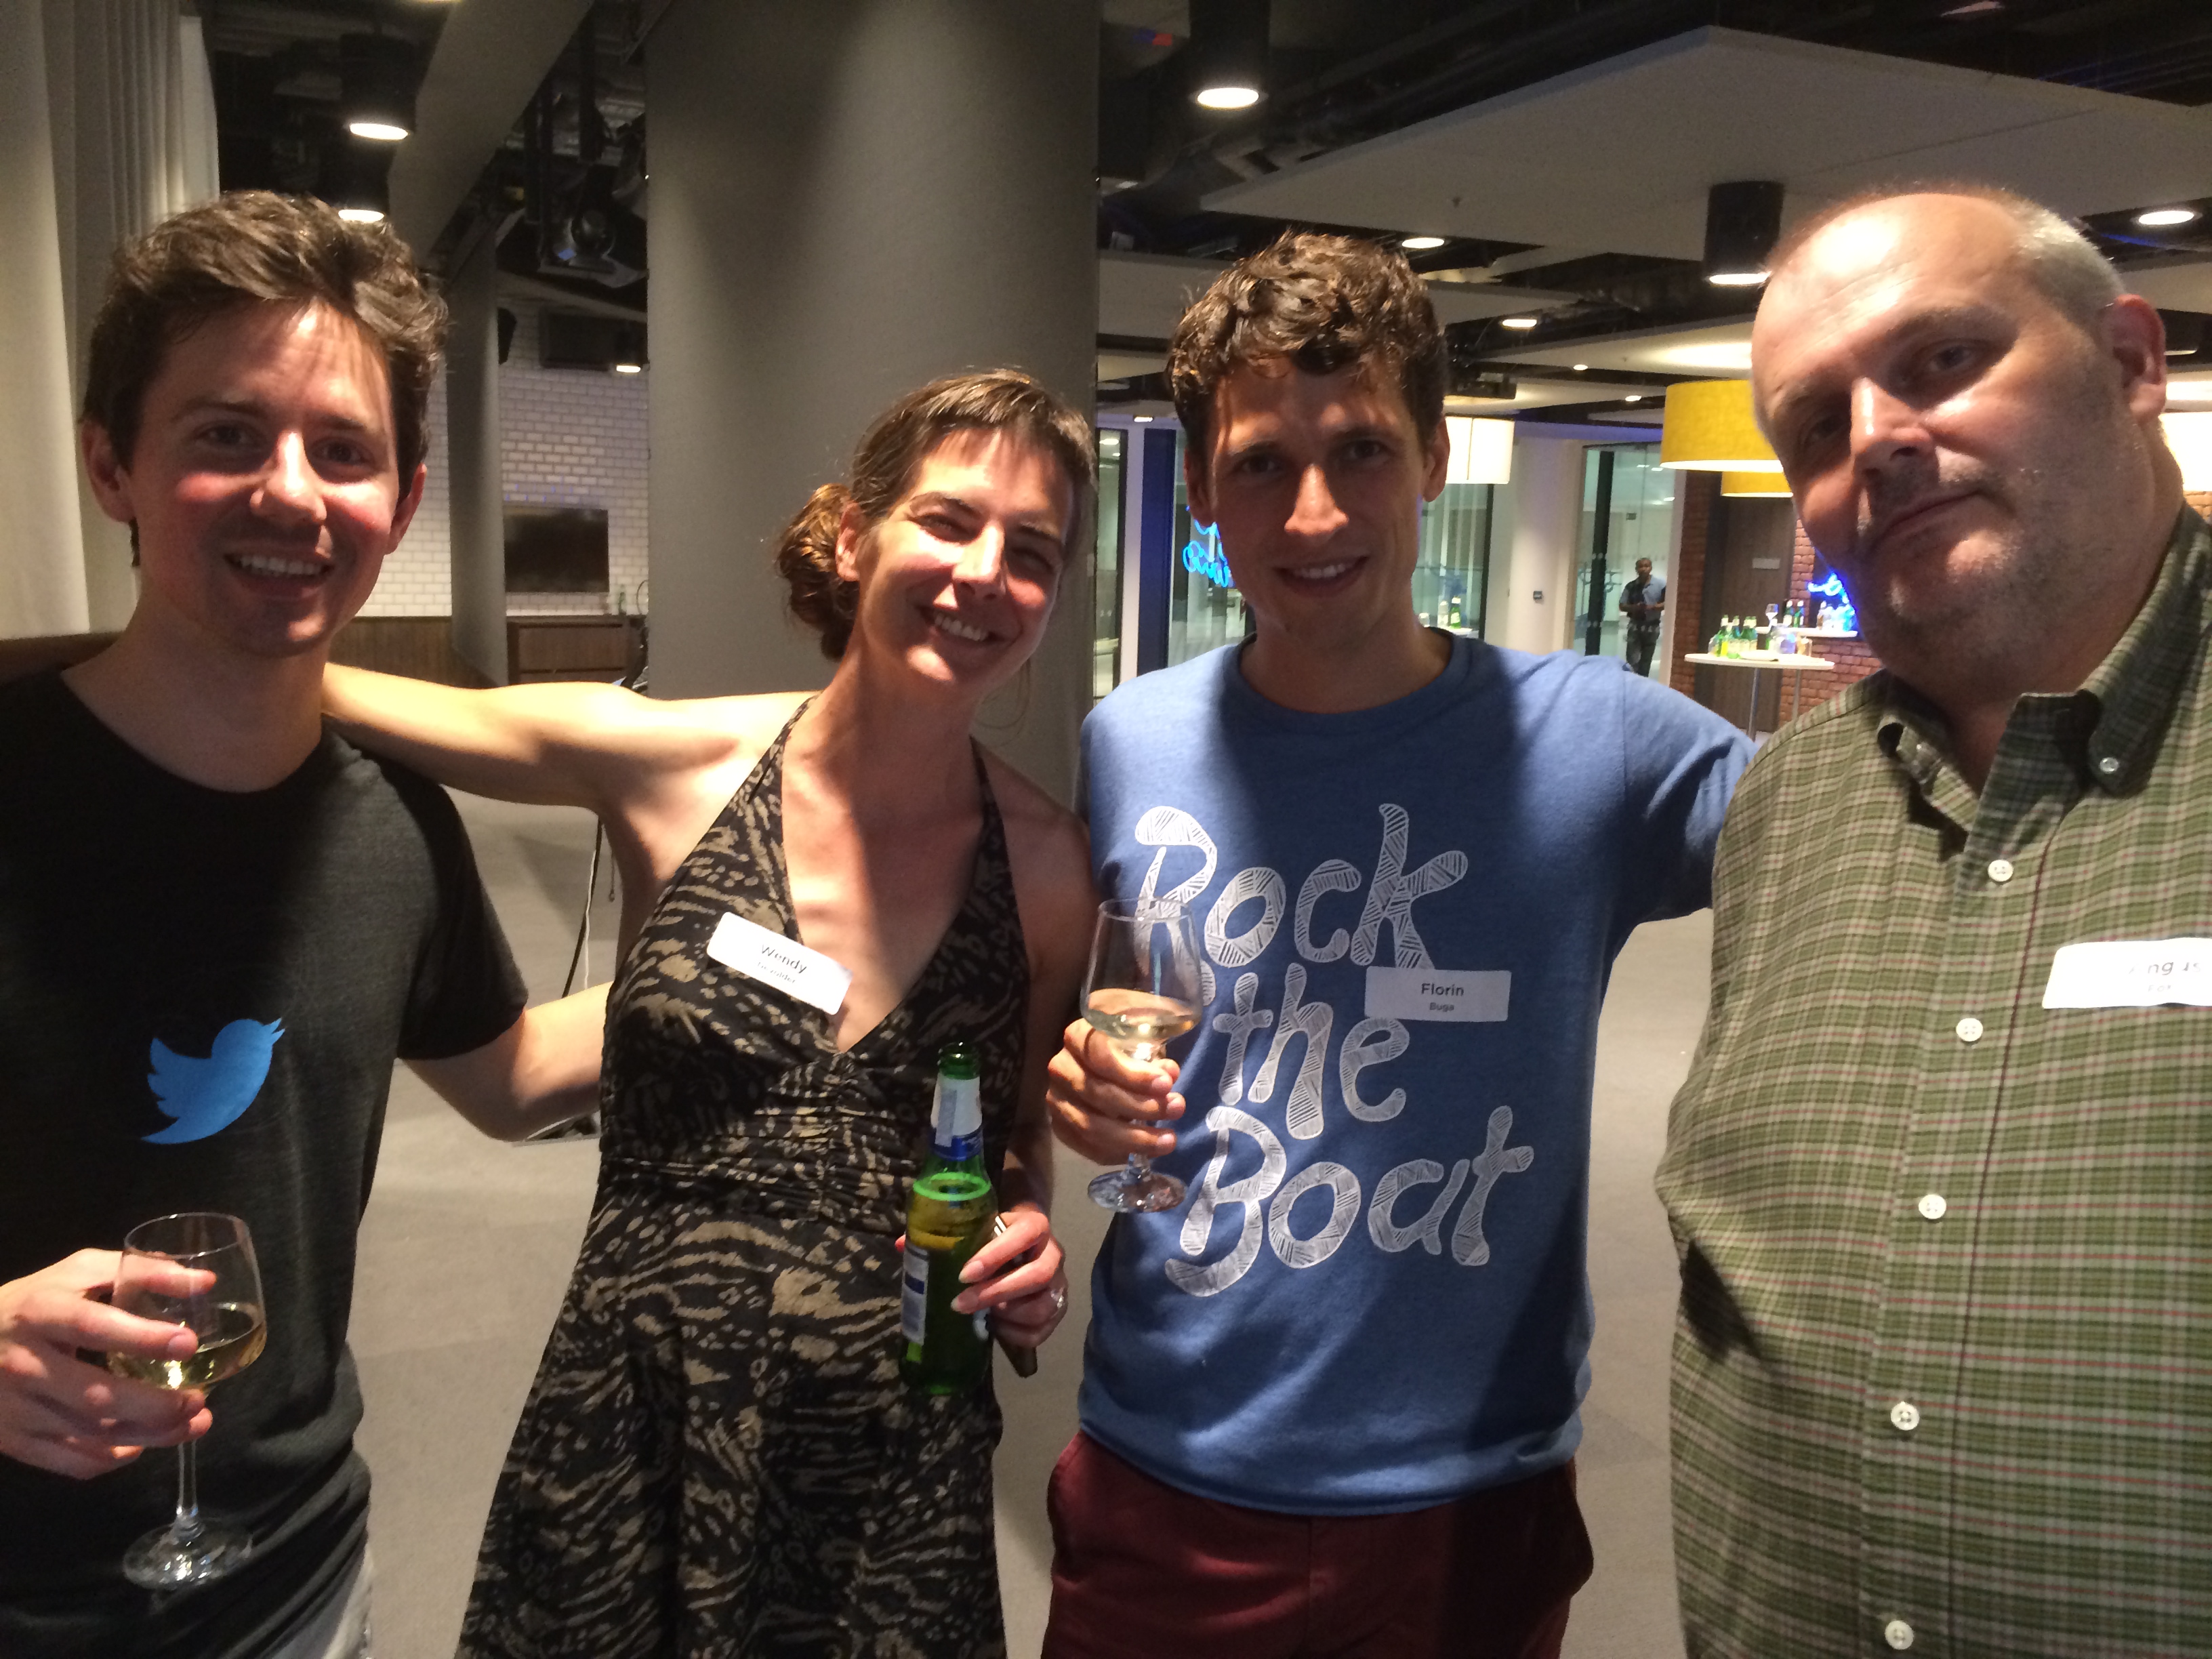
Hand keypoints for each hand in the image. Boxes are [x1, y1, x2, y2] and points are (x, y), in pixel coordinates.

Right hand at [0, 1251, 210, 1478]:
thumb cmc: (34, 1303)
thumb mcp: (78, 1273)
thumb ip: (140, 1271)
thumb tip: (204, 1283)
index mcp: (41, 1313)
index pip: (91, 1327)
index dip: (142, 1337)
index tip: (189, 1343)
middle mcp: (25, 1365)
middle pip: (93, 1396)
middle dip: (155, 1404)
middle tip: (199, 1398)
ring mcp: (17, 1408)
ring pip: (90, 1434)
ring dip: (150, 1435)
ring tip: (195, 1423)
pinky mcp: (14, 1441)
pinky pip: (71, 1461)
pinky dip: (113, 1458)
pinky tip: (143, 1444)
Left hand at [953, 1203, 1067, 1349]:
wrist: (1024, 1243)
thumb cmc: (996, 1235)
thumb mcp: (984, 1226)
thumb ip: (964, 1238)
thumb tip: (922, 1254)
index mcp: (1036, 1226)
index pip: (1024, 1235)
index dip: (995, 1255)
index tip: (965, 1274)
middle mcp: (1054, 1254)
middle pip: (1037, 1276)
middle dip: (995, 1292)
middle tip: (960, 1303)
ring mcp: (1060, 1284)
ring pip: (1041, 1308)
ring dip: (1006, 1316)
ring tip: (982, 1313)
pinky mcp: (1058, 1309)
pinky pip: (1039, 1331)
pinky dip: (1013, 1333)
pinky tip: (995, 1324)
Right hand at [1044, 1018, 1184, 1164]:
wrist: (1103, 1061)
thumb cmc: (1127, 1042)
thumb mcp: (1142, 1036)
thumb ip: (1154, 1051)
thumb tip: (1169, 1074)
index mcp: (1077, 1036)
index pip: (1099, 1055)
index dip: (1133, 1074)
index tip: (1166, 1084)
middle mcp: (1061, 1068)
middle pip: (1098, 1093)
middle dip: (1141, 1106)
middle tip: (1176, 1109)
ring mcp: (1057, 1100)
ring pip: (1091, 1126)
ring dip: (1134, 1137)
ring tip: (1168, 1140)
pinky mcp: (1060, 1126)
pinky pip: (1087, 1147)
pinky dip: (1118, 1153)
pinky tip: (1147, 1152)